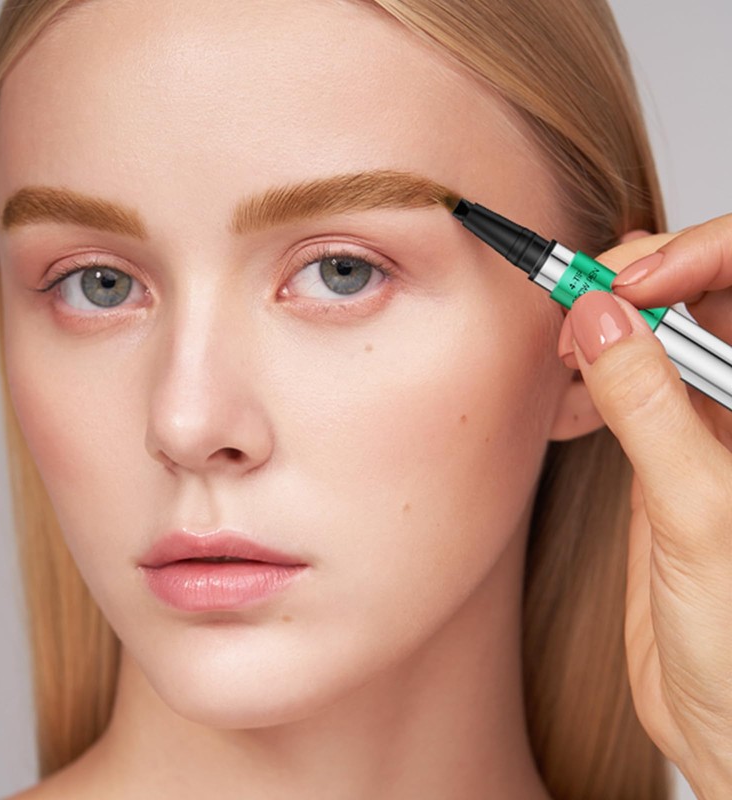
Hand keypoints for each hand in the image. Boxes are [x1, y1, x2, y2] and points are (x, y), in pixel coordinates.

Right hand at [557, 217, 731, 798]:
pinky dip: (590, 375)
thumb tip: (603, 322)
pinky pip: (627, 385)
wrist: (722, 721)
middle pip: (705, 291)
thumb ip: (649, 409)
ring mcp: (710, 424)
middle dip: (639, 283)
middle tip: (578, 306)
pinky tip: (567, 391)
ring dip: (606, 327)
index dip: (697, 258)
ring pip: (658, 334)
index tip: (629, 283)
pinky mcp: (667, 451)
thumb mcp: (699, 514)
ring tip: (564, 348)